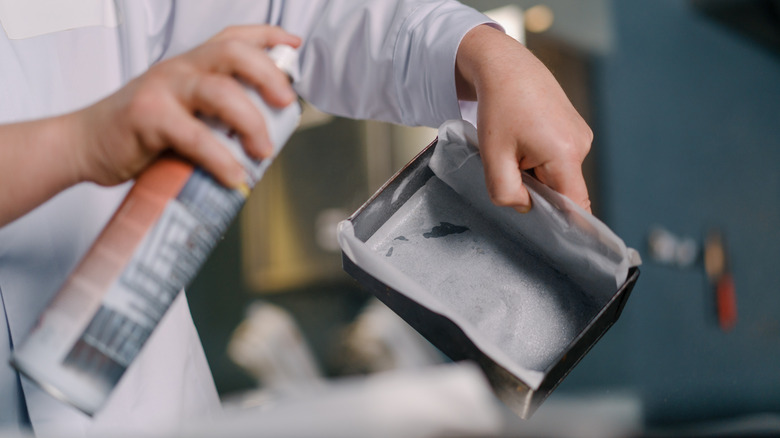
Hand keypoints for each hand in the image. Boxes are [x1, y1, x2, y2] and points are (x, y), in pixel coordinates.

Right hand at [72, 25, 300, 187]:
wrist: (84, 144)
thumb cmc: (137, 131)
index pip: (232, 38)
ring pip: (221, 93)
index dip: (266, 37)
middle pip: (234, 55)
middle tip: (287, 104)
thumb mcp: (180, 110)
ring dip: (252, 124)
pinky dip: (221, 159)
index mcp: (190, 65)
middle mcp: (179, 69)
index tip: (293, 46)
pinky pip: (196, 137)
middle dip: (269, 76)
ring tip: (263, 151)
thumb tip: (262, 138)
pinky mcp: (147, 118)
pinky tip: (233, 175)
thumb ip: (214, 114)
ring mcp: (162, 90)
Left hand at [455, 25, 592, 212]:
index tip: (560, 241)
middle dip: (536, 189)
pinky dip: (540, 158)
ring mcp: (580, 135)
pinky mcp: (574, 128)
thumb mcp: (493, 156)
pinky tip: (523, 139)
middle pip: (562, 189)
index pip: (576, 204)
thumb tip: (525, 207)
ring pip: (559, 173)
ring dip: (535, 171)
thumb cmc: (499, 106)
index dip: (567, 224)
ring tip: (514, 146)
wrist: (505, 66)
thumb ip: (506, 192)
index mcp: (565, 153)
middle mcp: (581, 145)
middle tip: (510, 168)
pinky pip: (559, 157)